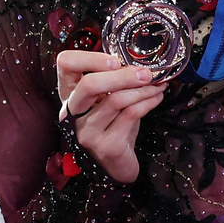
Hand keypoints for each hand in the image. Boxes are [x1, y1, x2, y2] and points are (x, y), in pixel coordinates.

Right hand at [54, 49, 164, 184]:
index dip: (89, 58)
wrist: (116, 165)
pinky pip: (130, 115)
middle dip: (123, 75)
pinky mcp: (105, 145)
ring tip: (158, 86)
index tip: (116, 61)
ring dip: (143, 90)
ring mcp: (86, 132)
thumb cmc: (113, 126)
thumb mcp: (108, 101)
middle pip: (90, 84)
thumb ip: (115, 82)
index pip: (65, 65)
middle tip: (147, 74)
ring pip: (116, 100)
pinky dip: (148, 103)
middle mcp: (72, 114)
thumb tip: (141, 62)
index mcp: (69, 95)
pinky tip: (157, 98)